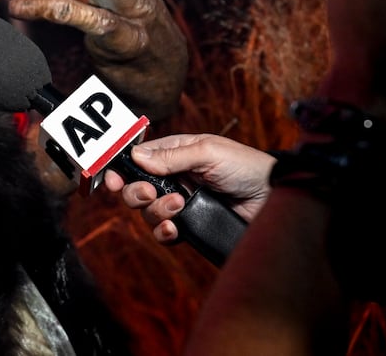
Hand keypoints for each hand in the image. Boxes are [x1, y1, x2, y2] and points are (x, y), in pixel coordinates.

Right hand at [101, 133, 272, 244]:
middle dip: (135, 192)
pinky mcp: (191, 225)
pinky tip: (175, 228)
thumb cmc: (246, 167)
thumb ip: (172, 156)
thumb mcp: (209, 152)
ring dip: (157, 211)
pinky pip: (165, 232)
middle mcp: (174, 178)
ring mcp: (181, 203)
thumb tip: (137, 158)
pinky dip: (165, 232)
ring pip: (148, 212)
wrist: (274, 199)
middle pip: (135, 187)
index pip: (137, 159)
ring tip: (180, 205)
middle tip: (150, 193)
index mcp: (175, 154)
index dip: (120, 168)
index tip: (111, 179)